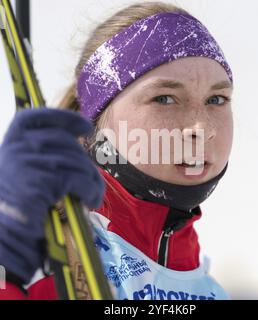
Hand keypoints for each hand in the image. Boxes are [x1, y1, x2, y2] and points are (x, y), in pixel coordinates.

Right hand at [0, 108, 104, 284]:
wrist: (0, 239)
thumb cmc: (13, 210)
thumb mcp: (22, 175)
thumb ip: (41, 160)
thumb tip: (78, 155)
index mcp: (11, 143)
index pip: (38, 117)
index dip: (64, 118)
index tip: (86, 126)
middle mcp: (18, 148)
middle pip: (66, 142)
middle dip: (86, 162)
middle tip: (94, 181)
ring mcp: (30, 163)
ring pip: (77, 162)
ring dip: (93, 180)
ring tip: (94, 197)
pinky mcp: (43, 182)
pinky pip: (79, 180)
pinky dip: (91, 190)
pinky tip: (91, 201)